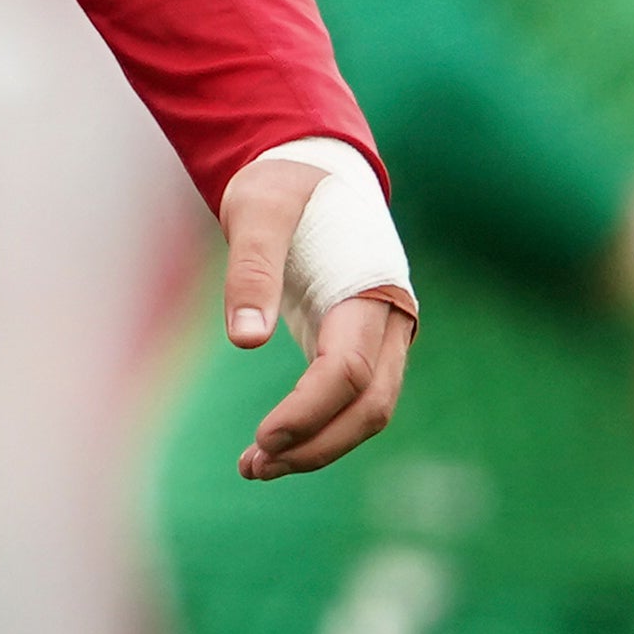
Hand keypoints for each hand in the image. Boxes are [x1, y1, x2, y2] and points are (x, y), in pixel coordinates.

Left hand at [220, 156, 413, 478]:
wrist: (315, 165)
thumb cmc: (284, 183)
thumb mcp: (258, 211)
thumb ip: (251, 269)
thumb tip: (244, 341)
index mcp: (373, 289)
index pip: (350, 371)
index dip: (310, 411)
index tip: (264, 439)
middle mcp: (390, 318)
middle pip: (371, 405)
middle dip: (317, 444)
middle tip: (254, 467)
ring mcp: (380, 333)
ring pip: (366, 409)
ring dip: (318, 444)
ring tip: (254, 468)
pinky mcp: (358, 340)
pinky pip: (349, 397)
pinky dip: (317, 425)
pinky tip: (273, 444)